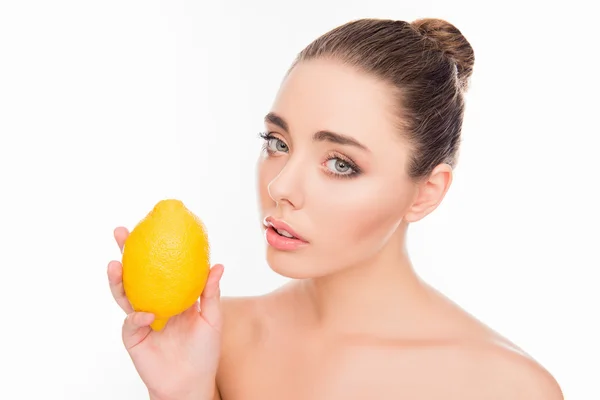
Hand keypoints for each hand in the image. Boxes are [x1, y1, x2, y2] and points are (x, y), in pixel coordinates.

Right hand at [108, 227, 222, 399]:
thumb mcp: (212, 319)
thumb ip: (211, 293)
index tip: (151, 225)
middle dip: (125, 253)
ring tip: (114, 263)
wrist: (191, 383)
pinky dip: (136, 317)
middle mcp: (154, 302)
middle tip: (120, 232)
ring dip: (117, 279)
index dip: (153, 248)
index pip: (160, 266)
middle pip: (136, 273)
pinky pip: (131, 323)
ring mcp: (141, 318)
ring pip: (124, 294)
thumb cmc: (204, 351)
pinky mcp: (133, 337)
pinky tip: (145, 313)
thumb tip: (217, 264)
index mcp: (172, 294)